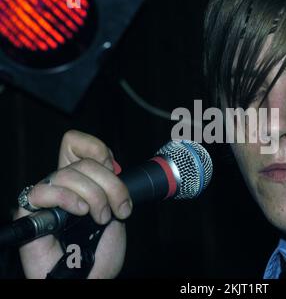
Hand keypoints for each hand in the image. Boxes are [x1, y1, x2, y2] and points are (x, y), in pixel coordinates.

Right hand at [15, 130, 131, 278]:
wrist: (89, 278)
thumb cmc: (101, 253)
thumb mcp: (118, 212)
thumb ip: (112, 186)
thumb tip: (111, 163)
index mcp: (82, 181)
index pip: (75, 144)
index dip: (95, 148)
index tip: (113, 167)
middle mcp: (63, 186)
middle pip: (84, 161)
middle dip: (111, 185)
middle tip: (118, 209)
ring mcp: (47, 197)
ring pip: (70, 174)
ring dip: (95, 197)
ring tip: (100, 218)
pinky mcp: (28, 211)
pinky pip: (43, 190)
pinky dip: (68, 199)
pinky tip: (79, 213)